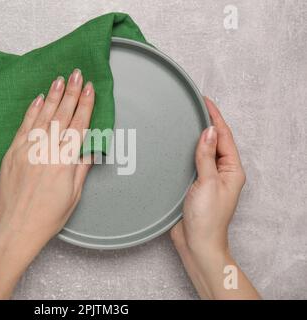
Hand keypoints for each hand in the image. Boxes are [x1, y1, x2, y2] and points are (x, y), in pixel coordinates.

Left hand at [0, 69, 94, 298]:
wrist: (15, 228)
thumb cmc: (48, 216)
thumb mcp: (74, 195)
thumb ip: (81, 168)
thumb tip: (91, 149)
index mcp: (65, 162)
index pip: (78, 126)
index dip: (85, 105)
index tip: (89, 87)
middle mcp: (46, 151)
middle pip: (62, 116)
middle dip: (71, 93)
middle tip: (76, 73)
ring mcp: (27, 150)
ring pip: (43, 117)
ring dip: (52, 96)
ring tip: (59, 78)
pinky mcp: (12, 152)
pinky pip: (24, 126)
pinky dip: (31, 111)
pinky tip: (39, 98)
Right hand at [170, 97, 259, 298]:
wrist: (196, 244)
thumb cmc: (207, 219)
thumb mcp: (208, 183)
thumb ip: (207, 156)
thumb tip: (209, 131)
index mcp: (232, 170)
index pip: (224, 136)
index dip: (215, 117)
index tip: (204, 100)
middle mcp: (221, 172)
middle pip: (215, 141)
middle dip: (206, 122)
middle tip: (193, 105)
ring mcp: (207, 178)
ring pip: (202, 151)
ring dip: (194, 136)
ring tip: (184, 119)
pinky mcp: (194, 185)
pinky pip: (191, 162)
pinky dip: (185, 151)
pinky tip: (175, 145)